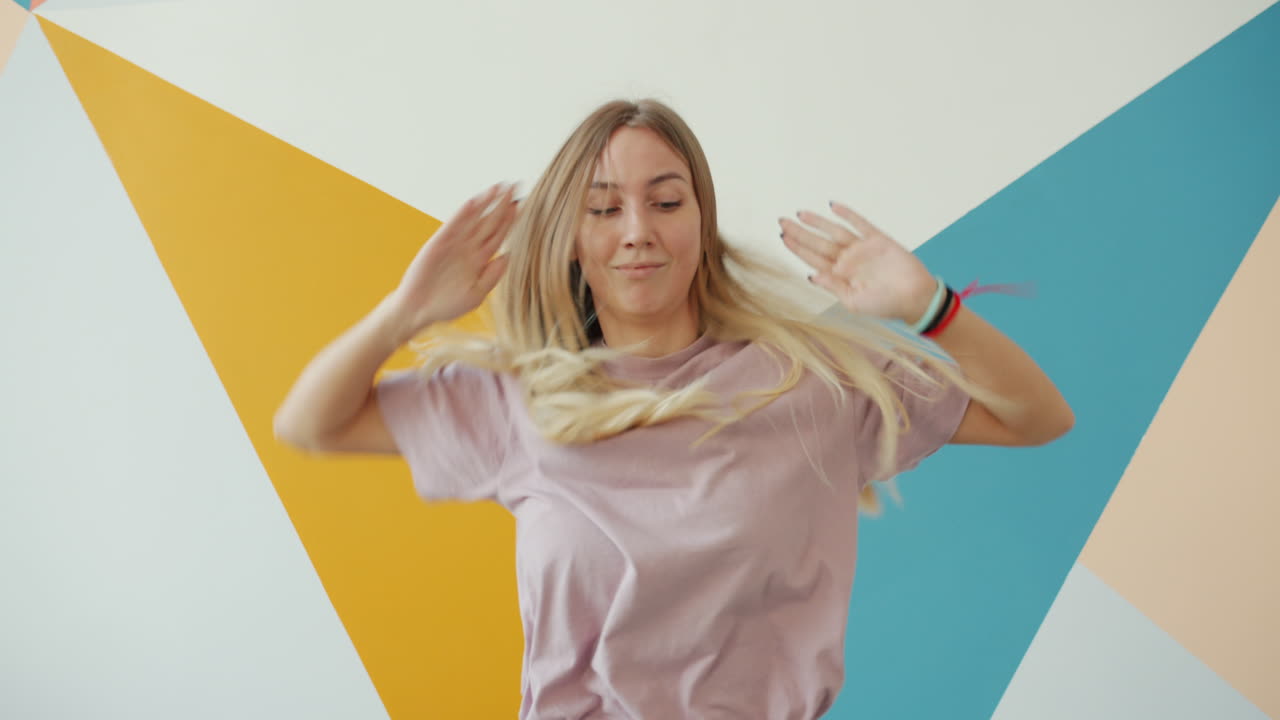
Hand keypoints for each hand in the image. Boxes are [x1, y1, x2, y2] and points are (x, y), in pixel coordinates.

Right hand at [388, 183, 518, 338]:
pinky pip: (453, 225)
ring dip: (485, 202)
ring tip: (498, 187)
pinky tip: (474, 201)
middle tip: (515, 186)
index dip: (510, 219)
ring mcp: (454, 244)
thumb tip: (508, 256)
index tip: (522, 204)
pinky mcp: (438, 243)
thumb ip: (492, 276)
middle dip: (502, 204)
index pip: (499, 234)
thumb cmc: (446, 304)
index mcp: (480, 259)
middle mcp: (469, 248)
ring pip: (473, 219)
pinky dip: (463, 214)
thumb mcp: (476, 294)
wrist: (418, 310)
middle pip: (489, 222)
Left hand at [779, 201, 936, 323]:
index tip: (783, 237)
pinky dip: (848, 214)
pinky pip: (860, 224)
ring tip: (800, 213)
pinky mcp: (878, 240)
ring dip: (818, 222)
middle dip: (800, 232)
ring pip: (835, 231)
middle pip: (819, 243)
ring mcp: (862, 249)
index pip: (813, 259)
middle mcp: (848, 260)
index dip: (798, 248)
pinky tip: (833, 207)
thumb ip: (833, 286)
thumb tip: (810, 275)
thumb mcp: (853, 302)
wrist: (915, 298)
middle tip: (782, 221)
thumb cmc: (886, 305)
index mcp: (840, 276)